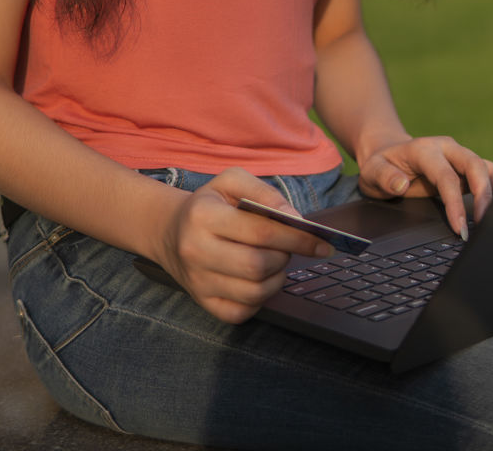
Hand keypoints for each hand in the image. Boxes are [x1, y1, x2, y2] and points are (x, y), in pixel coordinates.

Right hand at [152, 168, 333, 323]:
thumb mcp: (232, 181)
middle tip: (290, 247)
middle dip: (286, 257)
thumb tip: (294, 218)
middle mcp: (196, 251)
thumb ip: (266, 193)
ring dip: (277, 278)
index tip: (321, 241)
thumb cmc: (210, 203)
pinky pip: (242, 312)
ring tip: (277, 261)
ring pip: (253, 292)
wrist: (171, 230)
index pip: (261, 232)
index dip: (297, 237)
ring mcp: (198, 282)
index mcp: (204, 215)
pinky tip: (262, 279)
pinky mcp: (203, 303)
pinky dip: (261, 298)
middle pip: (258, 265)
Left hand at [357, 137, 492, 239]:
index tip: (459, 228)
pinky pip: (491, 173)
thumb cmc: (381, 165)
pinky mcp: (468, 165)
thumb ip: (384, 177)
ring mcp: (460, 155)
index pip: (446, 176)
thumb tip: (402, 184)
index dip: (455, 203)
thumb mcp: (372, 171)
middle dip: (484, 195)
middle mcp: (447, 148)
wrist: (388, 151)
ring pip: (488, 167)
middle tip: (485, 224)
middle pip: (475, 165)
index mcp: (424, 150)